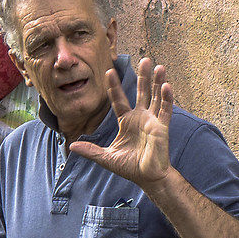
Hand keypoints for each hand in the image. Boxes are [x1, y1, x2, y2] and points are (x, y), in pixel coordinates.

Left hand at [67, 56, 174, 189]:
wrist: (147, 178)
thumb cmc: (130, 167)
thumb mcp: (106, 158)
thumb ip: (91, 151)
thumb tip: (71, 146)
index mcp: (127, 121)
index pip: (119, 99)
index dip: (114, 86)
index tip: (108, 71)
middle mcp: (140, 117)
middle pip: (142, 92)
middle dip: (143, 76)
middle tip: (144, 59)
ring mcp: (152, 121)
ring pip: (156, 97)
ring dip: (158, 82)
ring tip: (159, 66)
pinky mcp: (162, 127)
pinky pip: (165, 110)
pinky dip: (166, 98)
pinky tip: (166, 86)